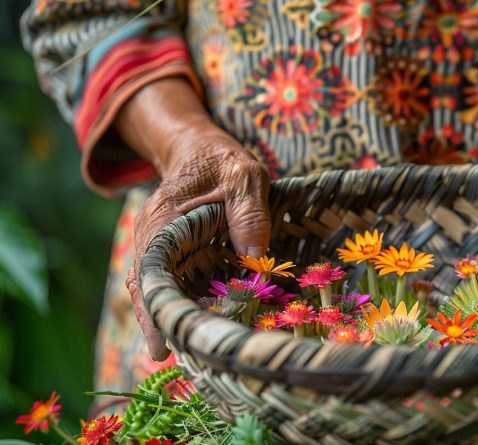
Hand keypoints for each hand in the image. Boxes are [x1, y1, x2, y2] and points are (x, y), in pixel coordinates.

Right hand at [116, 78, 271, 359]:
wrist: (199, 148)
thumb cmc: (222, 161)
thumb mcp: (243, 176)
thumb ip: (249, 213)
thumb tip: (256, 260)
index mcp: (164, 219)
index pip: (152, 270)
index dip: (156, 308)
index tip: (162, 343)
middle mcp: (152, 238)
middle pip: (150, 289)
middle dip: (162, 324)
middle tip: (178, 360)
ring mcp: (160, 247)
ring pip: (158, 290)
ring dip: (171, 319)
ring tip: (189, 354)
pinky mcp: (174, 255)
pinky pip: (172, 284)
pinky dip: (180, 306)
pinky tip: (196, 329)